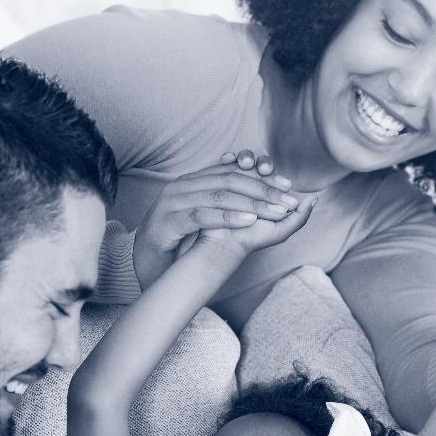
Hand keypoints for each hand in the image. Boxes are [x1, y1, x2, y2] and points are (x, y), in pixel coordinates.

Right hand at [133, 159, 309, 288]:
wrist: (145, 265)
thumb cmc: (176, 244)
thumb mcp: (203, 220)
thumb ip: (224, 204)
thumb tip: (256, 195)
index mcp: (191, 181)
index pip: (231, 170)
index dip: (261, 176)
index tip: (287, 185)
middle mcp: (181, 186)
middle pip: (229, 179)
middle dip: (263, 189)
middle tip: (290, 200)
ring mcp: (172, 202)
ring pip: (219, 194)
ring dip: (252, 202)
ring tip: (277, 211)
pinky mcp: (167, 222)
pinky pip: (202, 215)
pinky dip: (228, 216)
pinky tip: (249, 220)